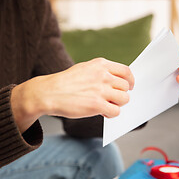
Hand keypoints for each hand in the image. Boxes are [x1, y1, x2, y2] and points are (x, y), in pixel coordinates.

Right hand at [11, 58, 133, 132]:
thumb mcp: (84, 68)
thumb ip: (101, 72)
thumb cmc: (65, 82)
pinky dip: (111, 114)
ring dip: (117, 104)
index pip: (126, 71)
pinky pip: (116, 111)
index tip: (130, 87)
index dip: (130, 81)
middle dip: (121, 94)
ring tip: (106, 105)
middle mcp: (103, 75)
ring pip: (124, 99)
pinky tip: (102, 113)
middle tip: (111, 99)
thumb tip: (117, 81)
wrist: (48, 92)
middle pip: (126, 87)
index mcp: (101, 64)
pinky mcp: (97, 105)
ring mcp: (101, 90)